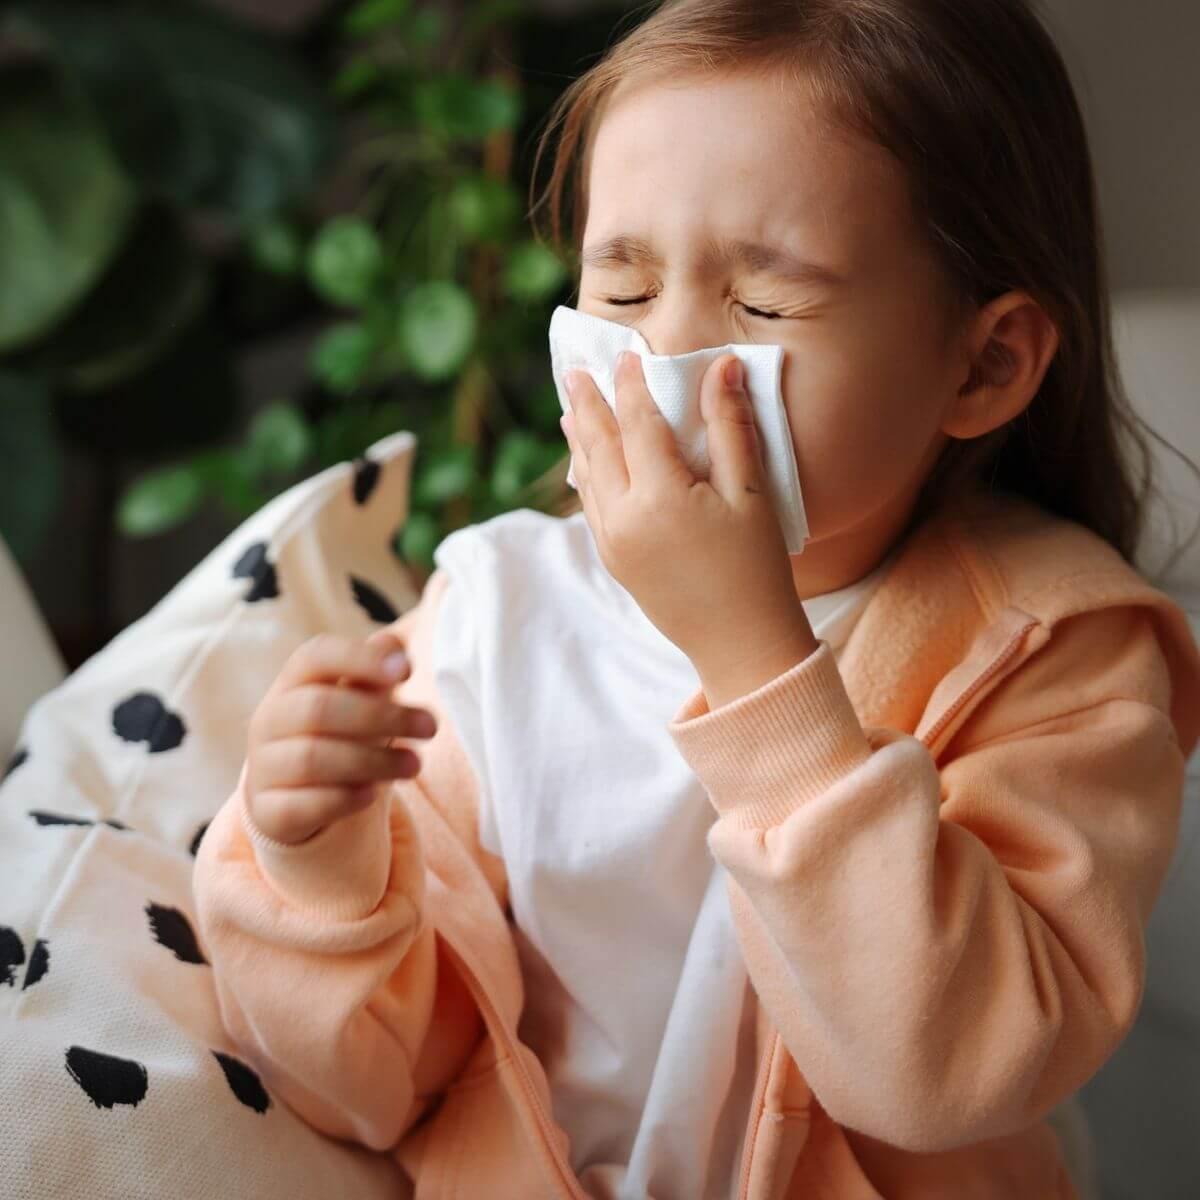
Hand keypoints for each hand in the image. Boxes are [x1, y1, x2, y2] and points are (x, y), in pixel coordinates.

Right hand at [245, 630, 437, 845]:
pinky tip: (372, 795)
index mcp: (293, 682)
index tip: (407, 671)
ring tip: (415, 764)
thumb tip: (394, 647)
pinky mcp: (270, 812)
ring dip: (374, 761)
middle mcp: (270, 720)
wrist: (296, 796)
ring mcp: (264, 767)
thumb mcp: (358, 699)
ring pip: (313, 758)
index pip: (316, 656)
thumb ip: (374, 672)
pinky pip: (303, 804)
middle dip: (383, 716)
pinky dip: (343, 798)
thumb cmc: (338, 733)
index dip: (361, 659)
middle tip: (430, 726)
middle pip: (319, 708)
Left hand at [560, 349, 817, 699]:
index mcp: (659, 497)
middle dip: (588, 404)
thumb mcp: (752, 494)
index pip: (638, 423)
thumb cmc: (756, 568)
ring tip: (572, 409)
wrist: (739, 644)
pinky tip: (588, 462)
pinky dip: (587, 475)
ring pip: (587, 478)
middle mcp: (623, 518)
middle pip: (599, 445)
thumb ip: (731, 428)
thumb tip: (722, 366)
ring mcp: (613, 543)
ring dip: (580, 438)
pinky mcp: (614, 562)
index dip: (632, 384)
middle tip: (574, 369)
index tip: (627, 354)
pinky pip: (591, 507)